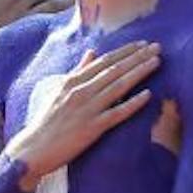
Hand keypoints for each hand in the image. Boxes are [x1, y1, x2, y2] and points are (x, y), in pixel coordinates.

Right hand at [4, 40, 159, 187]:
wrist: (34, 149)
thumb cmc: (46, 120)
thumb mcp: (58, 90)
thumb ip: (77, 71)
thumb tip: (91, 52)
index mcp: (73, 81)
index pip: (104, 60)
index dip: (125, 51)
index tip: (143, 44)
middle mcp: (81, 91)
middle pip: (115, 69)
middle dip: (137, 57)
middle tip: (157, 47)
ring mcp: (87, 109)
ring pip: (118, 86)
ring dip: (139, 72)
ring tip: (156, 62)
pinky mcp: (92, 128)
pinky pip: (116, 113)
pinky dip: (132, 103)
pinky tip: (148, 95)